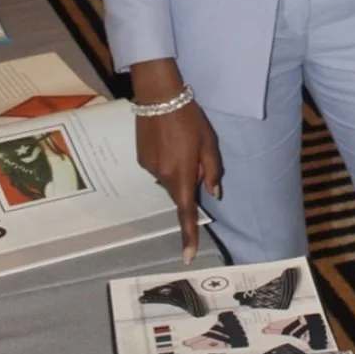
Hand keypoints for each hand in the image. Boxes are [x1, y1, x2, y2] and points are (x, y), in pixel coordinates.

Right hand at [135, 100, 222, 264]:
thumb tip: (213, 192)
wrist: (159, 97)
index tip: (188, 256)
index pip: (186, 212)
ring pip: (169, 178)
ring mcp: (149, 168)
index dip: (188, 235)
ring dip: (178, 168)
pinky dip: (167, 160)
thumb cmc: (189, 118)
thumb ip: (212, 170)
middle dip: (190, 180)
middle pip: (179, 191)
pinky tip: (169, 140)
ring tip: (181, 141)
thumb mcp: (209, 143)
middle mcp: (162, 176)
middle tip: (196, 151)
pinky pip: (159, 167)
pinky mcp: (141, 158)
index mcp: (182, 174)